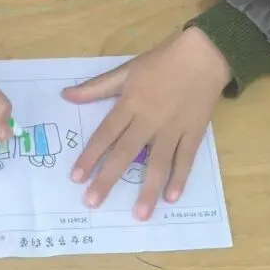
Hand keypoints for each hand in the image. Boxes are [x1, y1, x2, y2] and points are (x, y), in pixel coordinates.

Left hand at [62, 27, 229, 219]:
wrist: (203, 55)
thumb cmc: (161, 62)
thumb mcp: (126, 70)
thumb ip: (97, 87)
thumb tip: (66, 95)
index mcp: (130, 104)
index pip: (105, 134)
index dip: (90, 156)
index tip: (76, 178)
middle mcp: (149, 120)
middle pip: (126, 153)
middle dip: (108, 179)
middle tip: (93, 203)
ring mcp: (173, 128)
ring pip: (158, 162)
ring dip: (148, 189)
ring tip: (138, 214)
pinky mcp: (194, 133)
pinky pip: (186, 159)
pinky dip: (180, 178)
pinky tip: (171, 198)